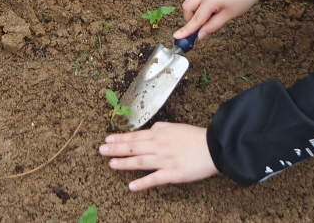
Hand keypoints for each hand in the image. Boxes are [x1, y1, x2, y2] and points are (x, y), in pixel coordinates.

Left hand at [100, 123, 217, 190]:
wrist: (213, 147)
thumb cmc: (196, 137)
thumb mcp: (176, 127)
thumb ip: (161, 128)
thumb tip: (150, 130)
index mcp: (159, 134)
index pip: (135, 136)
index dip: (120, 138)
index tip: (108, 139)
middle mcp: (158, 147)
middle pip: (133, 148)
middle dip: (116, 149)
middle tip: (101, 150)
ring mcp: (164, 161)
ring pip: (139, 162)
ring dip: (123, 163)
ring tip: (111, 164)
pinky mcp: (172, 174)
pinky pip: (154, 179)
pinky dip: (142, 183)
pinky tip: (131, 186)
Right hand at [174, 0, 262, 41]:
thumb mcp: (229, 15)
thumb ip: (212, 26)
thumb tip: (200, 35)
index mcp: (210, 0)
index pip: (196, 19)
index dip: (186, 29)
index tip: (177, 36)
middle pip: (187, 6)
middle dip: (190, 17)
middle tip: (200, 23)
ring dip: (198, 7)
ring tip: (214, 9)